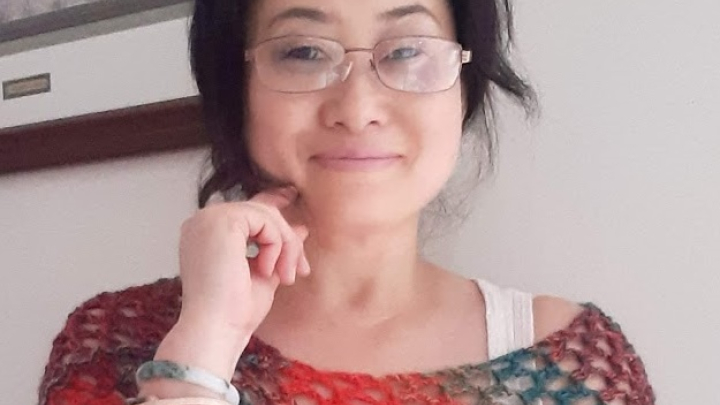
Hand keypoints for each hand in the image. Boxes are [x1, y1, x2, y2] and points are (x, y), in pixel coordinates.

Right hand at [177, 186, 309, 335]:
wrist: (215, 329)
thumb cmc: (233, 312)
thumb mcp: (263, 275)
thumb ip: (277, 249)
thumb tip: (301, 228)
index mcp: (207, 234)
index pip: (244, 210)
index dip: (271, 200)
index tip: (291, 194)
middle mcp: (203, 221)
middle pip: (261, 212)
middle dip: (287, 241)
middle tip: (299, 271)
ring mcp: (209, 218)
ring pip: (266, 214)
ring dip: (285, 246)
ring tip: (285, 277)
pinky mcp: (222, 221)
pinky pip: (265, 219)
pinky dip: (276, 245)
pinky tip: (267, 270)